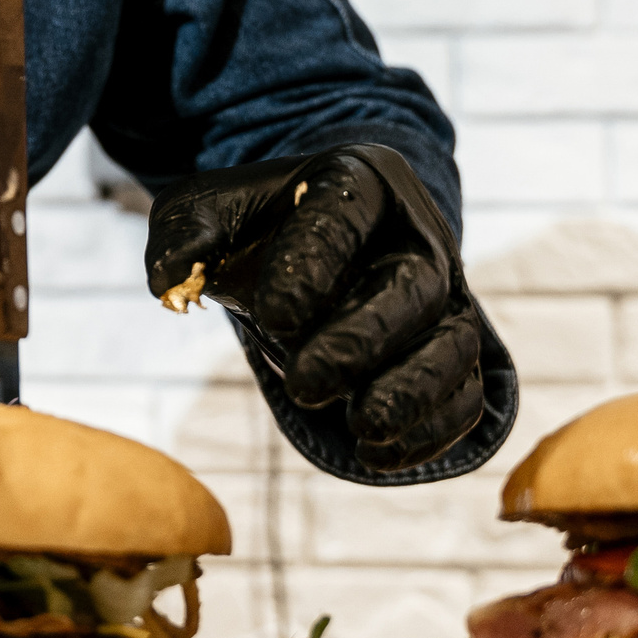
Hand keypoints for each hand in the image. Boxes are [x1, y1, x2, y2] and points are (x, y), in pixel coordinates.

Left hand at [145, 145, 482, 471]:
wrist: (322, 248)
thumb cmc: (260, 231)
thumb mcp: (208, 211)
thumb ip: (182, 235)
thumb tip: (171, 279)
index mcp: (357, 184)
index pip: (341, 220)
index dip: (311, 268)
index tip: (272, 318)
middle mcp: (415, 237)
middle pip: (412, 287)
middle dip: (362, 340)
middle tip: (304, 383)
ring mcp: (446, 297)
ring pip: (452, 342)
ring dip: (412, 391)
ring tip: (363, 426)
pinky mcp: (456, 351)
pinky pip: (466, 393)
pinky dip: (433, 429)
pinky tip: (382, 454)